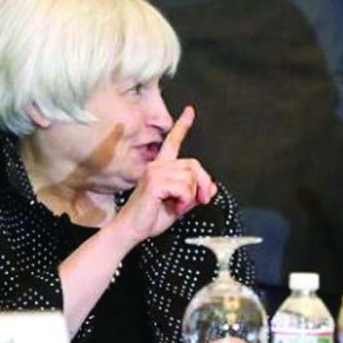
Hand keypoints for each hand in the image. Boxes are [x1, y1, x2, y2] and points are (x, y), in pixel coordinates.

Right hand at [113, 106, 217, 243]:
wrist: (131, 231)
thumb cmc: (150, 218)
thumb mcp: (179, 204)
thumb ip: (194, 194)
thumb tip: (212, 187)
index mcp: (161, 168)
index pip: (173, 142)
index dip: (182, 126)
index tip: (189, 111)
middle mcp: (157, 165)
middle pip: (194, 165)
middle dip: (203, 184)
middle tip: (201, 200)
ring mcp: (155, 171)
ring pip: (191, 177)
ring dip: (191, 196)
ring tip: (179, 206)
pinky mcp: (154, 181)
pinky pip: (184, 187)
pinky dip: (185, 201)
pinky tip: (175, 207)